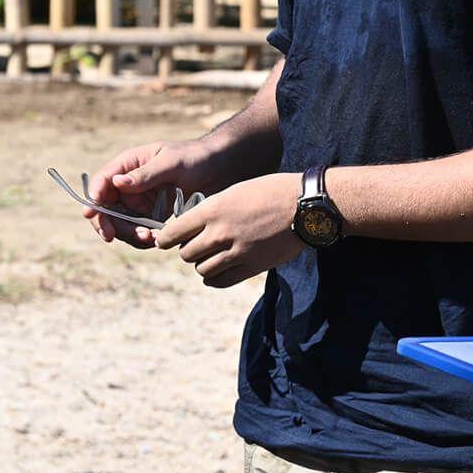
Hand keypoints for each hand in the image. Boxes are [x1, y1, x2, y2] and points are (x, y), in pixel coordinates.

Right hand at [87, 138, 226, 247]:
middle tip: (113, 237)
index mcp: (128, 165)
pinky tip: (156, 240)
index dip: (92, 198)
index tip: (91, 214)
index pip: (102, 182)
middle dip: (107, 224)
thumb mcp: (171, 163)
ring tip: (147, 238)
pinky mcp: (151, 216)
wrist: (219, 169)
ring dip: (127, 235)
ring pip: (121, 224)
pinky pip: (139, 231)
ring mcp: (139, 202)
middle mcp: (128, 185)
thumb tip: (117, 183)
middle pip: (105, 208)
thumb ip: (146, 175)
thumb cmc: (194, 158)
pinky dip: (143, 239)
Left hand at [156, 172, 303, 287]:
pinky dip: (213, 278)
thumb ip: (213, 210)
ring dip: (203, 264)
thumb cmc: (272, 191)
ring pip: (201, 269)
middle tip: (196, 245)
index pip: (173, 232)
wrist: (306, 205)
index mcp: (214, 208)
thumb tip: (193, 227)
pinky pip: (220, 281)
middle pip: (185, 253)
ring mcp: (236, 252)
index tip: (166, 240)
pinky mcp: (251, 266)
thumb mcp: (236, 191)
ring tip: (212, 256)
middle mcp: (221, 232)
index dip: (166, 238)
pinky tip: (218, 271)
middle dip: (188, 250)